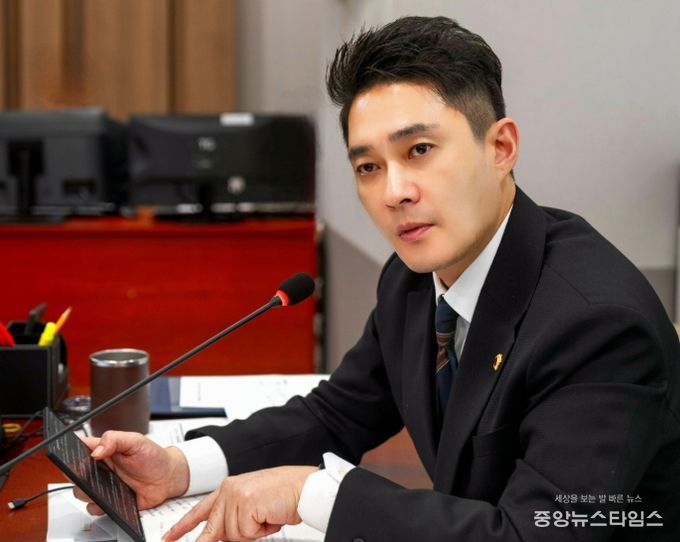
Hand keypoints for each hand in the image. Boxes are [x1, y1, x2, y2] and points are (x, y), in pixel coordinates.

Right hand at [74, 431, 189, 514]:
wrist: (167, 478)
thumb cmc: (153, 457)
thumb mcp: (136, 441)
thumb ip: (115, 439)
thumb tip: (95, 451)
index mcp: (104, 450)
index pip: (80, 449)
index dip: (72, 453)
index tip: (74, 456)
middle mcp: (101, 468)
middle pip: (75, 473)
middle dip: (77, 476)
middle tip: (88, 475)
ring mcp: (104, 485)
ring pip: (81, 492)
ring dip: (86, 492)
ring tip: (100, 488)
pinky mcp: (110, 501)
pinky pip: (94, 507)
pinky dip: (97, 507)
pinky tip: (108, 501)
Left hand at [162, 465, 316, 541]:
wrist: (305, 486)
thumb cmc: (284, 495)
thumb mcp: (253, 505)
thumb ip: (234, 517)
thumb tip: (220, 537)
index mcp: (229, 487)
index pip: (200, 510)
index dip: (182, 526)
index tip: (168, 538)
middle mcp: (229, 490)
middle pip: (212, 529)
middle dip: (209, 541)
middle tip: (202, 536)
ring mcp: (236, 496)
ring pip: (232, 536)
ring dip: (253, 534)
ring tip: (267, 518)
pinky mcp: (245, 504)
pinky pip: (246, 534)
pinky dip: (261, 532)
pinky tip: (270, 517)